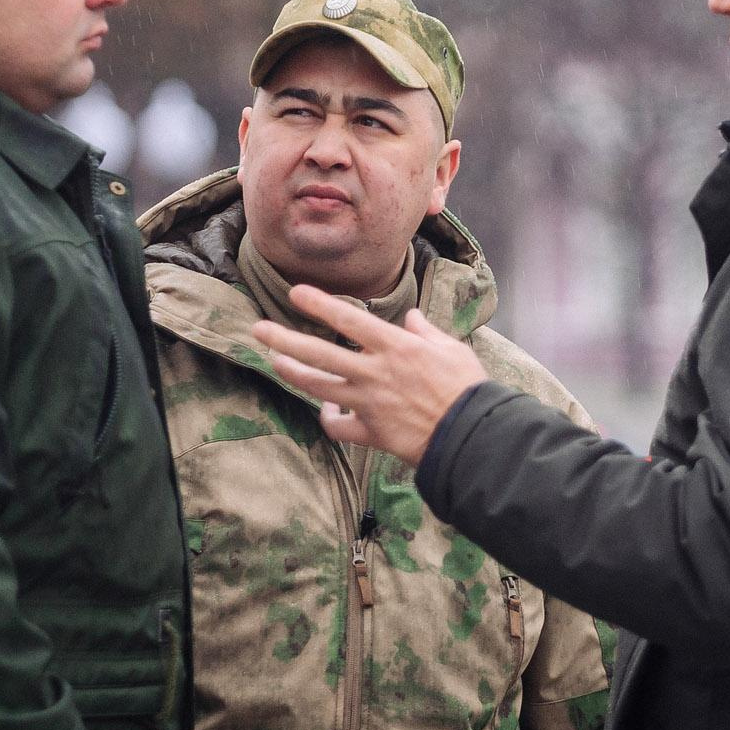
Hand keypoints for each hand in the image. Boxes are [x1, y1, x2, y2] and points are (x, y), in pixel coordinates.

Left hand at [251, 285, 487, 465]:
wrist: (471, 437)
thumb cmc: (467, 389)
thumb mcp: (453, 349)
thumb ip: (427, 332)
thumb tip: (413, 318)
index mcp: (395, 347)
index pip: (349, 319)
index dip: (319, 304)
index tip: (296, 292)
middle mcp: (375, 372)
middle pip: (319, 354)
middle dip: (284, 339)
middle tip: (258, 329)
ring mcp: (369, 404)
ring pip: (320, 387)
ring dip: (293, 374)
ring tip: (276, 362)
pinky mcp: (371, 432)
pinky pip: (339, 427)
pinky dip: (330, 420)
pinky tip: (327, 412)